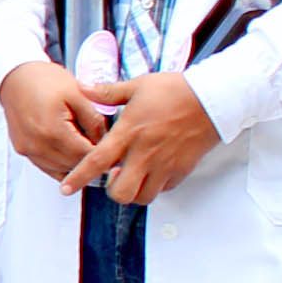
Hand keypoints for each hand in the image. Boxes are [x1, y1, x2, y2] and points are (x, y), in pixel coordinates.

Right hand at [0, 61, 105, 181]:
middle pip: (74, 166)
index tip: (115, 151)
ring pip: (61, 171)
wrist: (16, 77)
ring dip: (76, 163)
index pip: (85, 156)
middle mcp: (36, 145)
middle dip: (90, 159)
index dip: (103, 155)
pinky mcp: (23, 150)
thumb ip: (95, 121)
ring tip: (86, 147)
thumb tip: (106, 142)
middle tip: (104, 149)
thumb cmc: (45, 81)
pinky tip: (70, 152)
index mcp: (52, 131)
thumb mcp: (79, 94)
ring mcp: (27, 150)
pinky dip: (61, 164)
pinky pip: (47, 167)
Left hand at [61, 72, 218, 202]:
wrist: (215, 98)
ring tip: (133, 177)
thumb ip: (107, 92)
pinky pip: (164, 189)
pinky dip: (155, 186)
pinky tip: (153, 172)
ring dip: (134, 192)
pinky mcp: (183, 169)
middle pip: (121, 192)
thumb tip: (83, 88)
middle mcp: (145, 153)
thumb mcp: (138, 85)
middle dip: (112, 191)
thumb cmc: (177, 90)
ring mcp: (166, 164)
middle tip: (113, 179)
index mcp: (129, 132)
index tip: (67, 188)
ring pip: (143, 197)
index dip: (79, 177)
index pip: (97, 161)